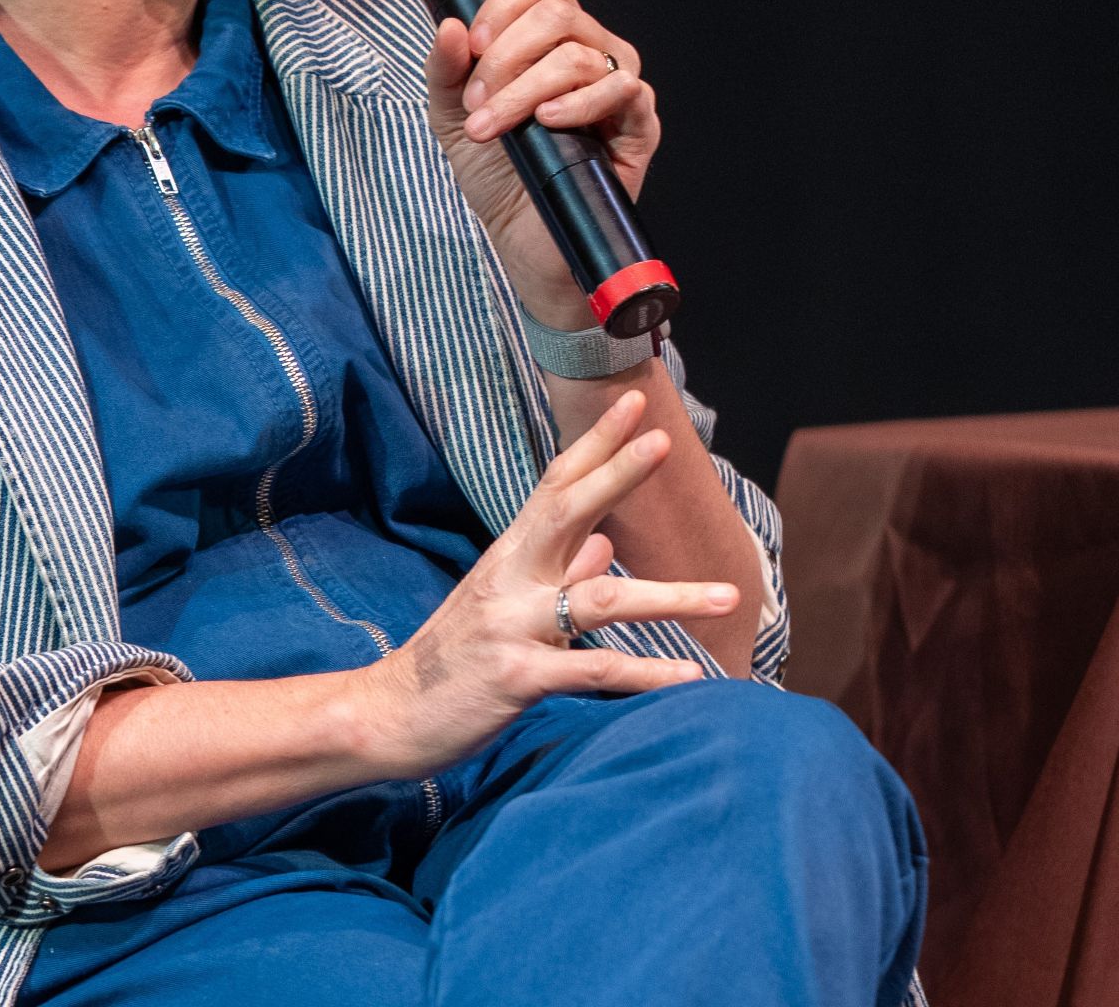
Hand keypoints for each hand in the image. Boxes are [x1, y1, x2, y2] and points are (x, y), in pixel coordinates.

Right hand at [354, 390, 736, 779]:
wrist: (389, 714)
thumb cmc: (452, 659)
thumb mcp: (501, 605)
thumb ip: (557, 572)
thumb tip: (607, 544)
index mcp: (509, 556)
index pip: (555, 485)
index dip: (595, 444)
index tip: (635, 404)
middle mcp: (510, 579)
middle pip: (568, 512)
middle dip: (616, 473)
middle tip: (663, 441)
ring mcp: (513, 626)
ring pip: (598, 601)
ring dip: (670, 597)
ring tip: (729, 596)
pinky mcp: (517, 678)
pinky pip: (592, 671)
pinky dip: (645, 673)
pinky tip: (691, 676)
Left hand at [422, 0, 659, 328]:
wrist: (522, 240)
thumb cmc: (497, 174)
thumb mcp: (453, 116)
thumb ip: (445, 70)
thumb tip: (450, 26)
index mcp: (552, 39)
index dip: (503, 6)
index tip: (471, 47)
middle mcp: (591, 52)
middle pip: (557, 12)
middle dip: (504, 55)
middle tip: (477, 101)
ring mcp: (618, 86)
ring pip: (579, 54)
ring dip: (523, 90)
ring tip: (493, 127)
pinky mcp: (639, 125)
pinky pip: (621, 90)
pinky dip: (577, 103)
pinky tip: (546, 123)